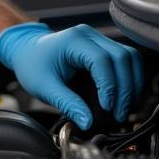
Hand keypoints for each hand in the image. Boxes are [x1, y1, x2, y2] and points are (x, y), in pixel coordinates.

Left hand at [0, 22, 143, 129]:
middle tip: (118, 113)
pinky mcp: (104, 48)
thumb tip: (87, 123)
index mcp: (73, 40)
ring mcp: (98, 39)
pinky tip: (124, 98)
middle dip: (125, 89)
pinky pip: (126, 61)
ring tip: (123, 108)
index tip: (107, 107)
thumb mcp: (44, 87)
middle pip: (122, 57)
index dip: (109, 86)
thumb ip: (67, 104)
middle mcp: (89, 35)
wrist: (26, 51)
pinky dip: (130, 80)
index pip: (102, 60)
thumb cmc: (32, 65)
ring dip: (132, 84)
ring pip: (130, 58)